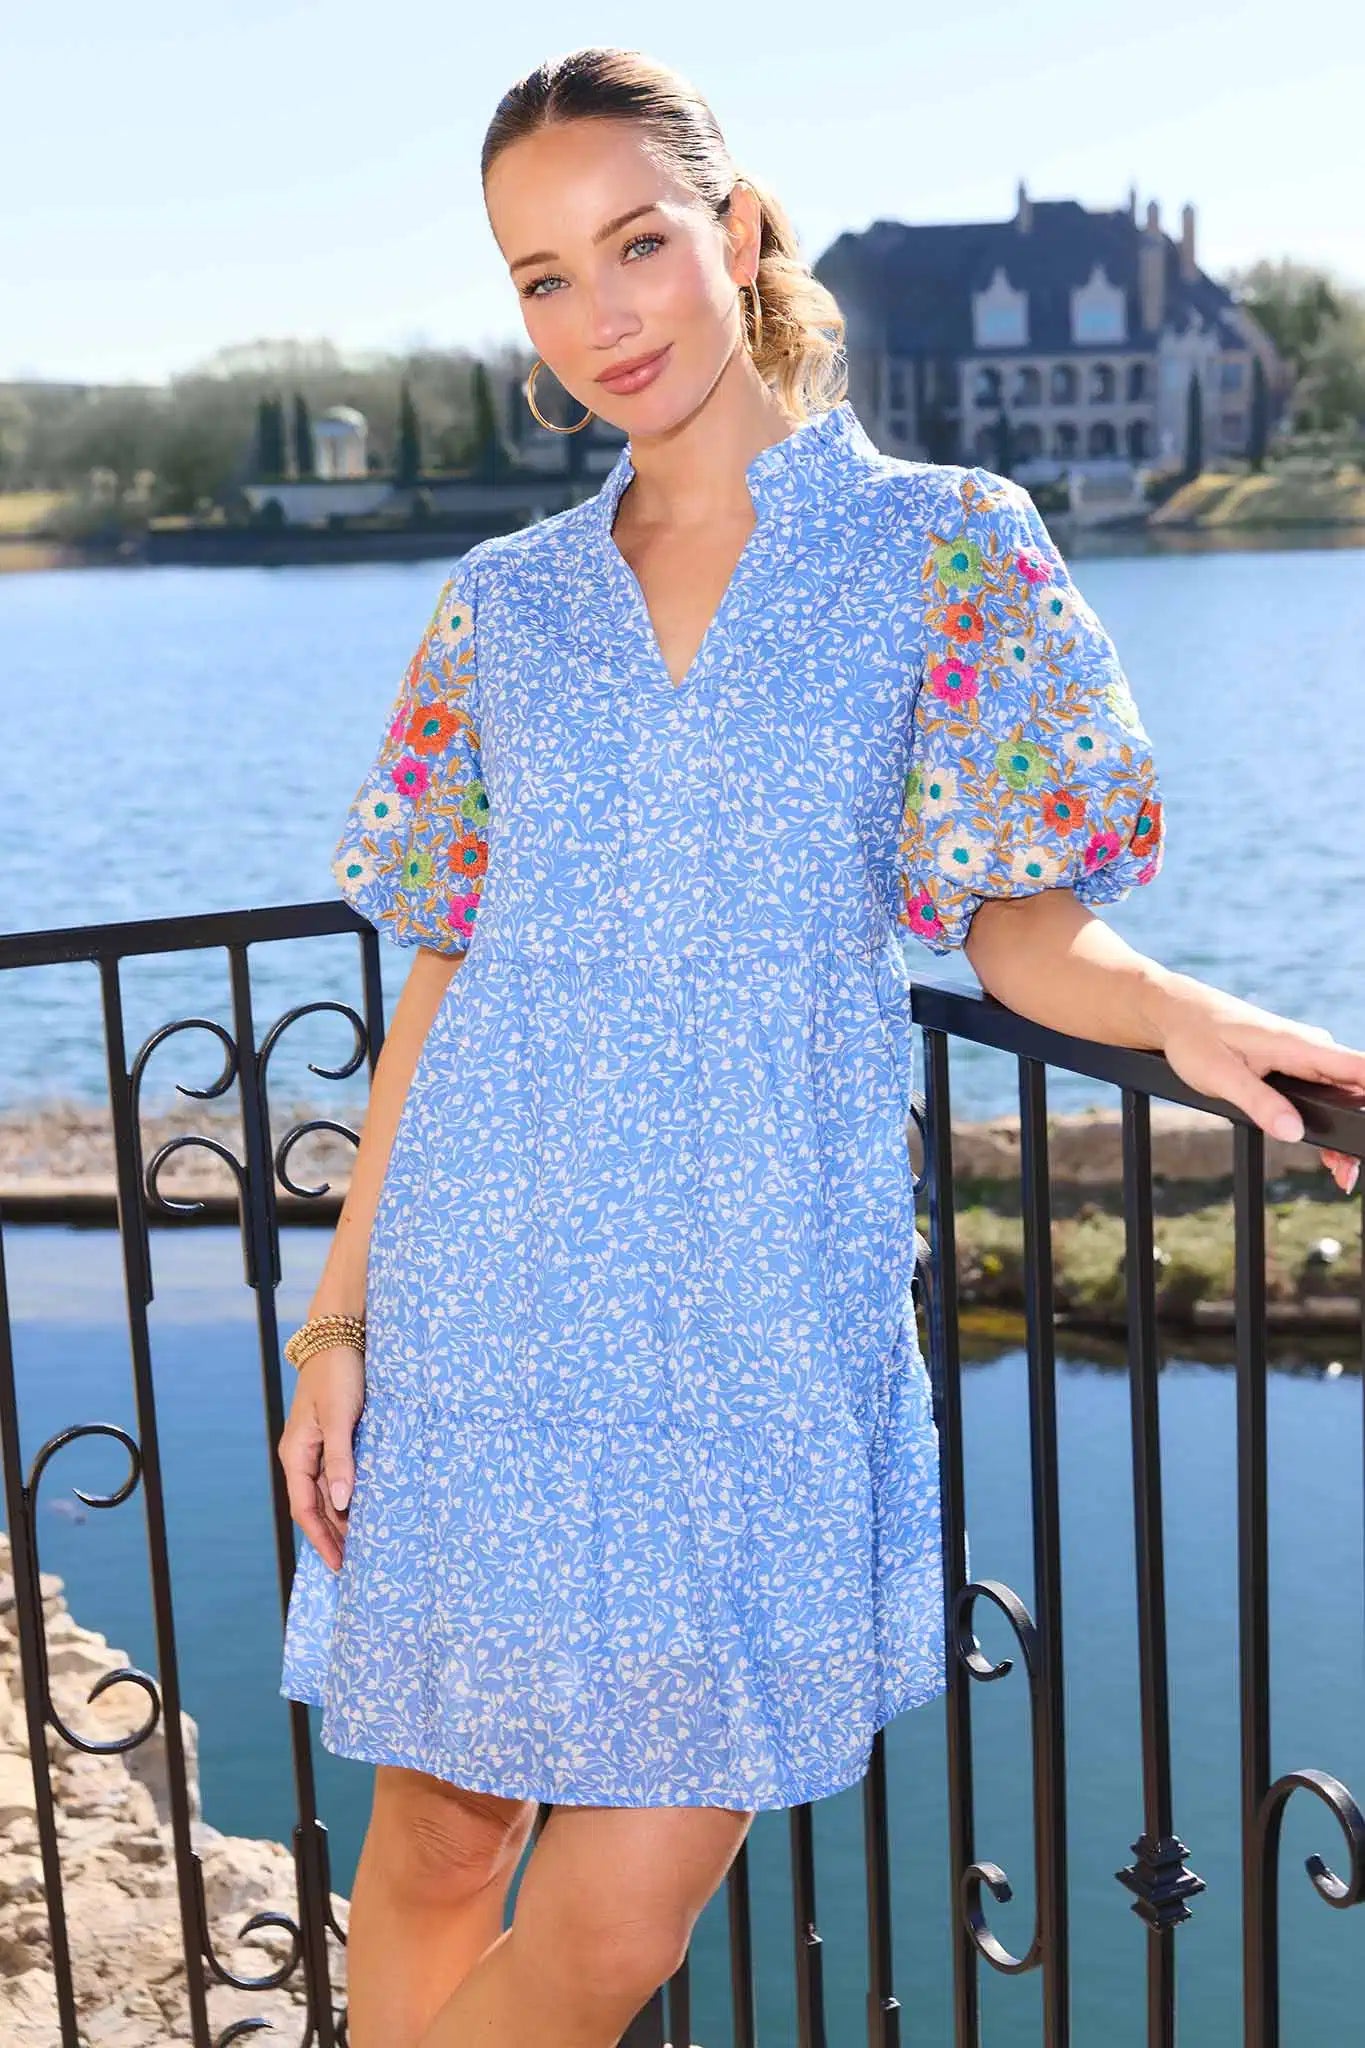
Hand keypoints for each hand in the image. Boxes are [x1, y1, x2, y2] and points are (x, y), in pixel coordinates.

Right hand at [277, 1343, 365, 1570]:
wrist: (340, 1335)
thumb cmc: (339, 1374)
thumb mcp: (342, 1417)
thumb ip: (341, 1459)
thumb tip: (343, 1503)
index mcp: (296, 1453)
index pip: (306, 1509)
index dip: (322, 1539)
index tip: (340, 1564)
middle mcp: (303, 1454)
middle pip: (316, 1506)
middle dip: (333, 1535)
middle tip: (357, 1563)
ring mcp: (317, 1446)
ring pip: (328, 1492)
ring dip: (342, 1517)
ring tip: (364, 1543)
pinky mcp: (333, 1436)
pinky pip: (338, 1475)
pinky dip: (349, 1494)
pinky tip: (365, 1505)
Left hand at [1155, 976, 1364, 1194]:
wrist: (1178, 1014)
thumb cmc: (1194, 1037)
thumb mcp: (1220, 1075)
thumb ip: (1259, 1103)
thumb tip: (1294, 1132)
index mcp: (1298, 1045)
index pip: (1359, 1068)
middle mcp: (1310, 1048)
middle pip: (1356, 1090)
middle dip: (1359, 1130)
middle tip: (1347, 1174)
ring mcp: (1304, 1056)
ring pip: (1341, 1095)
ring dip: (1344, 1131)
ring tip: (1341, 1174)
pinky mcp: (1295, 1064)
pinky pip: (1322, 1093)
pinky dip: (1328, 1121)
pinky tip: (1327, 1153)